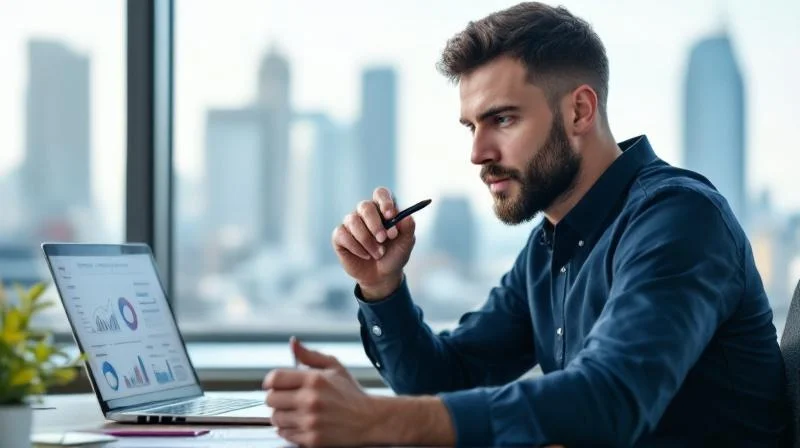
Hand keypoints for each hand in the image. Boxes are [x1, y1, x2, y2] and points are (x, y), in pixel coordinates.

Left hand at [263, 337, 380, 446]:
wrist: (369, 420)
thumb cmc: (351, 393)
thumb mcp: (334, 367)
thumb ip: (310, 355)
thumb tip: (293, 343)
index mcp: (314, 380)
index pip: (275, 379)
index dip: (270, 382)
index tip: (274, 385)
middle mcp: (310, 400)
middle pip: (271, 400)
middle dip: (276, 398)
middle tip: (286, 399)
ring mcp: (310, 421)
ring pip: (275, 419)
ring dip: (281, 415)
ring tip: (294, 412)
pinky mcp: (312, 439)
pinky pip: (285, 434)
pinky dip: (289, 429)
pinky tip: (300, 423)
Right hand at [331, 187, 415, 298]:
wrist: (382, 276)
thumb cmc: (394, 255)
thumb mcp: (406, 243)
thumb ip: (408, 228)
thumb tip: (406, 216)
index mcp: (382, 209)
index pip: (380, 194)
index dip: (384, 202)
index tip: (390, 215)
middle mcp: (365, 213)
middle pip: (365, 206)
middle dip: (375, 224)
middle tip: (383, 239)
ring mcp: (351, 223)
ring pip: (353, 221)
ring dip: (367, 240)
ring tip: (378, 254)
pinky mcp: (340, 236)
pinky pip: (342, 235)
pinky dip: (356, 247)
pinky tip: (365, 255)